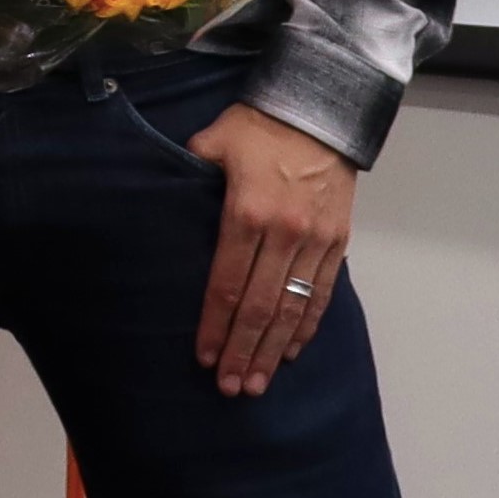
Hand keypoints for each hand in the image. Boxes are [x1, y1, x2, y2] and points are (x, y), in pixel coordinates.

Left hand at [187, 104, 355, 397]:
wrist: (322, 109)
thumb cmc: (261, 126)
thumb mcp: (214, 142)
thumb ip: (188, 173)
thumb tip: (160, 198)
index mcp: (247, 213)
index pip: (226, 285)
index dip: (213, 326)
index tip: (202, 358)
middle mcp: (283, 234)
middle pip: (259, 308)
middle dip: (240, 352)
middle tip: (227, 388)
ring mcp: (314, 241)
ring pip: (292, 309)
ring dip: (272, 351)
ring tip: (255, 383)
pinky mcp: (337, 242)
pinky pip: (322, 294)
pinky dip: (306, 328)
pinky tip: (290, 353)